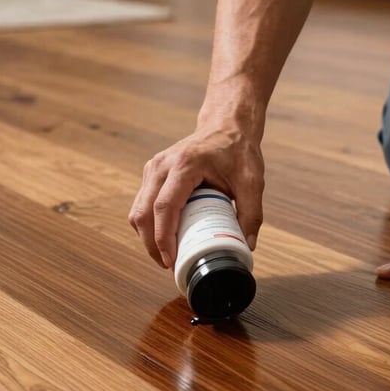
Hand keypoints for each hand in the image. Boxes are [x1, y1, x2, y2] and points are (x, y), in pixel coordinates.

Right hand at [128, 120, 263, 268]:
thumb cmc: (237, 150)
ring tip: (165, 255)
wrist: (226, 125)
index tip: (171, 260)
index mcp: (185, 165)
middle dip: (151, 244)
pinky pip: (141, 204)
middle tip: (168, 265)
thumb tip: (246, 246)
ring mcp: (153, 168)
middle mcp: (162, 165)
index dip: (163, 238)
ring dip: (147, 237)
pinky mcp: (151, 173)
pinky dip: (148, 225)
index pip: (164, 207)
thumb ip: (252, 213)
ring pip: (138, 210)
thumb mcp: (252, 181)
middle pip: (143, 212)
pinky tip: (163, 237)